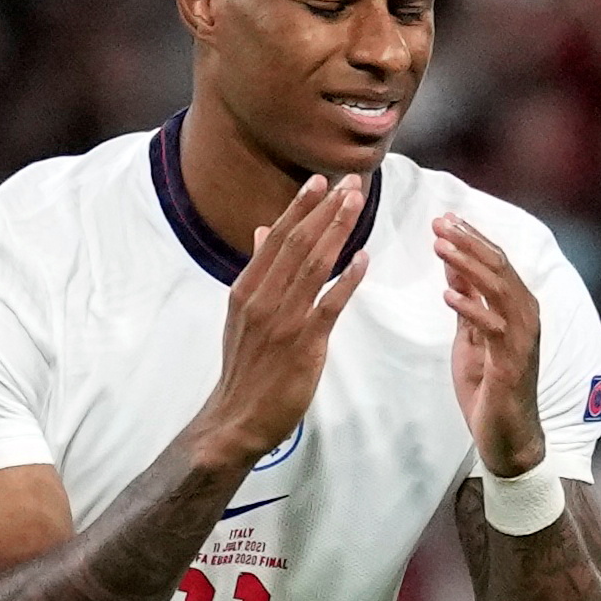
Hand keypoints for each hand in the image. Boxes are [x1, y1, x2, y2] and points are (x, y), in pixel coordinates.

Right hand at [195, 175, 369, 467]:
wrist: (236, 418)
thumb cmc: (244, 366)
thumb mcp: (241, 313)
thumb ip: (258, 271)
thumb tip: (264, 230)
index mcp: (246, 289)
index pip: (277, 238)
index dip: (301, 207)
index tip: (321, 181)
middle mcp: (262, 298)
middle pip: (298, 244)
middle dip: (326, 210)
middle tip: (351, 183)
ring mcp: (283, 320)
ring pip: (314, 266)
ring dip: (338, 232)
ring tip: (357, 204)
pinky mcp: (303, 344)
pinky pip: (329, 305)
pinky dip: (347, 280)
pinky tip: (364, 258)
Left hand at [436, 215, 543, 476]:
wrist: (507, 436)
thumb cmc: (490, 387)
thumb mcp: (472, 335)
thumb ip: (467, 301)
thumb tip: (452, 263)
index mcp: (518, 307)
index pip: (497, 261)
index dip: (471, 238)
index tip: (444, 218)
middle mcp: (527, 316)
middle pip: (499, 267)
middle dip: (468, 242)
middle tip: (439, 223)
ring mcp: (522, 338)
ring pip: (498, 290)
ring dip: (467, 266)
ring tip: (439, 247)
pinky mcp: (512, 362)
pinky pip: (492, 327)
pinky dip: (471, 308)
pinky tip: (447, 295)